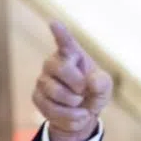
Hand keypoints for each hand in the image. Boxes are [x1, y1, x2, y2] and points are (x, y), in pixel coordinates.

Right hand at [33, 21, 112, 140]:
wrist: (82, 115)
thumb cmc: (93, 93)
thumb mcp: (104, 87)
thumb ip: (102, 82)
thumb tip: (91, 82)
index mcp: (72, 55)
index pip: (65, 41)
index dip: (60, 33)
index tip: (54, 23)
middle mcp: (53, 63)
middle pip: (60, 68)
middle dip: (77, 84)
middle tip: (84, 91)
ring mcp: (43, 80)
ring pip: (55, 91)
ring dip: (74, 104)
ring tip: (80, 105)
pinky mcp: (37, 97)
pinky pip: (51, 109)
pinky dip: (69, 117)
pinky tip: (75, 115)